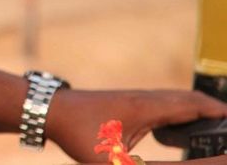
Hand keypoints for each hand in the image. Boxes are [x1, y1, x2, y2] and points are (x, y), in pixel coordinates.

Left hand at [45, 89, 226, 161]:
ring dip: (199, 110)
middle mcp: (145, 98)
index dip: (219, 114)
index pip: (195, 107)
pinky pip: (163, 103)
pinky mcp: (126, 103)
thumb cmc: (78, 134)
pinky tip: (180, 126)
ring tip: (216, 127)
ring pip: (176, 100)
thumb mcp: (115, 161)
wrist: (48, 109)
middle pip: (190, 100)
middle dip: (214, 112)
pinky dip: (181, 111)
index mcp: (148, 108)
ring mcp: (135, 98)